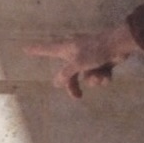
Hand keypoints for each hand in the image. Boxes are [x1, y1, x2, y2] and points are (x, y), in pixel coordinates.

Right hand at [24, 22, 142, 98]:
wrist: (119, 45)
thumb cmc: (95, 51)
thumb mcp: (77, 63)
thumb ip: (65, 74)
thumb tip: (56, 83)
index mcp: (66, 49)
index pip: (46, 49)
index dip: (35, 50)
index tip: (24, 48)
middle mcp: (75, 53)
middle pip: (68, 73)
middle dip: (74, 86)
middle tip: (77, 97)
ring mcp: (89, 58)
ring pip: (86, 77)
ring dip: (94, 79)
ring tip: (99, 74)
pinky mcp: (101, 62)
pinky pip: (98, 76)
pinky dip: (103, 77)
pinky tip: (108, 73)